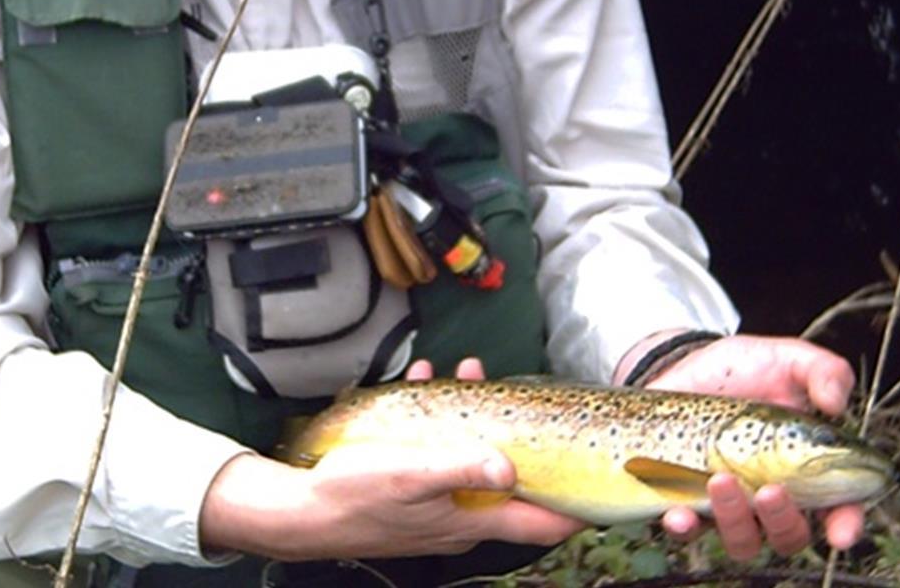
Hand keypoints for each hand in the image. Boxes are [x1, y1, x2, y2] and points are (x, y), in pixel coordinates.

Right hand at [200, 356, 581, 559]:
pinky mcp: (410, 494)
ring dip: (475, 420)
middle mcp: (459, 520)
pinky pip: (438, 457)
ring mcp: (435, 508)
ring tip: (466, 374)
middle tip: (524, 401)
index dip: (575, 508)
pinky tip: (423, 387)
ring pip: (473, 463)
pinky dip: (439, 425)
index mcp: (469, 521)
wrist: (297, 512)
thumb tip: (507, 464)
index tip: (602, 484)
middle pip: (510, 484)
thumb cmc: (351, 496)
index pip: (539, 524)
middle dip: (521, 440)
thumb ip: (460, 467)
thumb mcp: (410, 474)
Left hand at [641, 334, 866, 556]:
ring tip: (720, 479)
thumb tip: (835, 403)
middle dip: (782, 521)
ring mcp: (730, 504)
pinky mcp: (687, 500)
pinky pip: (689, 531)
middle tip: (770, 490)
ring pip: (742, 540)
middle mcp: (772, 495)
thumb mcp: (788, 360)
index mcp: (808, 469)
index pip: (838, 510)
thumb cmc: (746, 369)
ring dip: (734, 520)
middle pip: (789, 535)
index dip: (844, 525)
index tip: (840, 532)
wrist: (685, 366)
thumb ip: (822, 372)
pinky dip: (686, 527)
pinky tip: (678, 512)